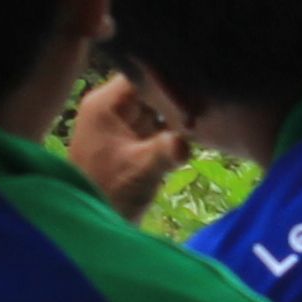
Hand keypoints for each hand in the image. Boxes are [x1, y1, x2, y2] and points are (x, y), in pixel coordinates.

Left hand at [66, 73, 193, 221]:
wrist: (94, 226)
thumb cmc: (109, 194)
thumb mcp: (139, 172)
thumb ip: (164, 152)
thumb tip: (185, 140)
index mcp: (105, 104)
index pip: (141, 74)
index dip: (169, 81)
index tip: (197, 91)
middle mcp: (113, 107)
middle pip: (152, 88)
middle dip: (177, 97)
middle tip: (207, 105)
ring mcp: (123, 123)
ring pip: (159, 105)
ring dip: (179, 113)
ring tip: (204, 119)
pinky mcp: (134, 139)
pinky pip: (159, 123)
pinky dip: (175, 128)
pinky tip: (196, 133)